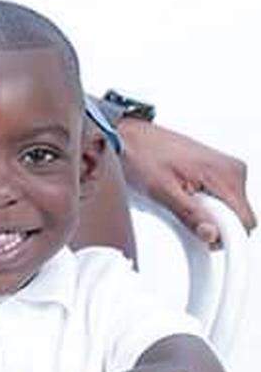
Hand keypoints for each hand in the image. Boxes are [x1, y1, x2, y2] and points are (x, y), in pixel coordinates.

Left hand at [119, 119, 255, 245]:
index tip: (199, 233)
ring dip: (204, 213)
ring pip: (227, 210)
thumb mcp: (161, 190)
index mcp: (226, 173)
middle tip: (180, 210)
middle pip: (237, 217)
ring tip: (177, 198)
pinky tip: (180, 195)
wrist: (127, 136)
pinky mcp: (215, 171)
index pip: (244, 223)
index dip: (223, 235)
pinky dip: (201, 203)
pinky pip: (218, 200)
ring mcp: (224, 169)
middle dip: (211, 223)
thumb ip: (190, 214)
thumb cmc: (140, 155)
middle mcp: (232, 169)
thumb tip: (211, 234)